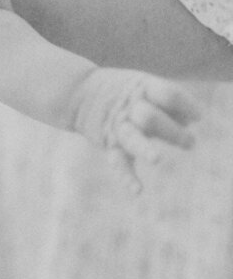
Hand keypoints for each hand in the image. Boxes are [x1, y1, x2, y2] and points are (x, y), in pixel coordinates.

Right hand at [70, 68, 201, 193]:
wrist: (79, 91)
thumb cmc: (125, 91)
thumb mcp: (145, 87)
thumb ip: (170, 103)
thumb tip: (193, 119)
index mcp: (142, 88)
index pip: (167, 95)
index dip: (185, 105)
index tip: (198, 117)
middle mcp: (129, 106)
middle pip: (150, 117)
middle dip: (172, 131)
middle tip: (191, 143)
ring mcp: (117, 126)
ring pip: (131, 138)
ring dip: (144, 149)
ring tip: (157, 160)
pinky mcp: (109, 144)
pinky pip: (118, 161)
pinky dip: (126, 177)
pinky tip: (137, 190)